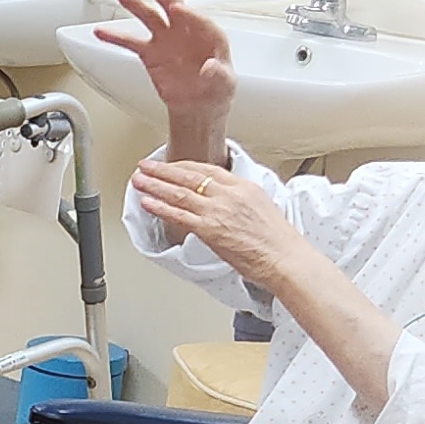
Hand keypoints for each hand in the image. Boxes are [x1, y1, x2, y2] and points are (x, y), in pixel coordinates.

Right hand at [92, 0, 234, 132]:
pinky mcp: (149, 53)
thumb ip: (219, 75)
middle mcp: (186, 32)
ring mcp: (166, 40)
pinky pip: (130, 42)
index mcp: (209, 36)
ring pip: (150, 18)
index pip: (198, 20)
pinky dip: (115, 37)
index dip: (188, 14)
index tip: (177, 8)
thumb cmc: (215, 90)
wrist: (197, 106)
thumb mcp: (225, 84)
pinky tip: (102, 32)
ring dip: (136, 5)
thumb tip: (210, 68)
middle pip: (173, 7)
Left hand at [128, 155, 298, 284]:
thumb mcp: (262, 207)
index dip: (184, 166)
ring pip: (179, 193)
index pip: (207, 169)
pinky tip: (147, 202)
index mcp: (243, 186)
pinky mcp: (209, 229)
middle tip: (146, 166)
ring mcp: (217, 211)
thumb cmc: (278, 241)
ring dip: (155, 185)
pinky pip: (178, 215)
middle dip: (163, 170)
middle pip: (189, 177)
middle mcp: (229, 195)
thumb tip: (226, 201)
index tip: (171, 165)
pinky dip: (159, 207)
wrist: (285, 258)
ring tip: (139, 180)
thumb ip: (240, 200)